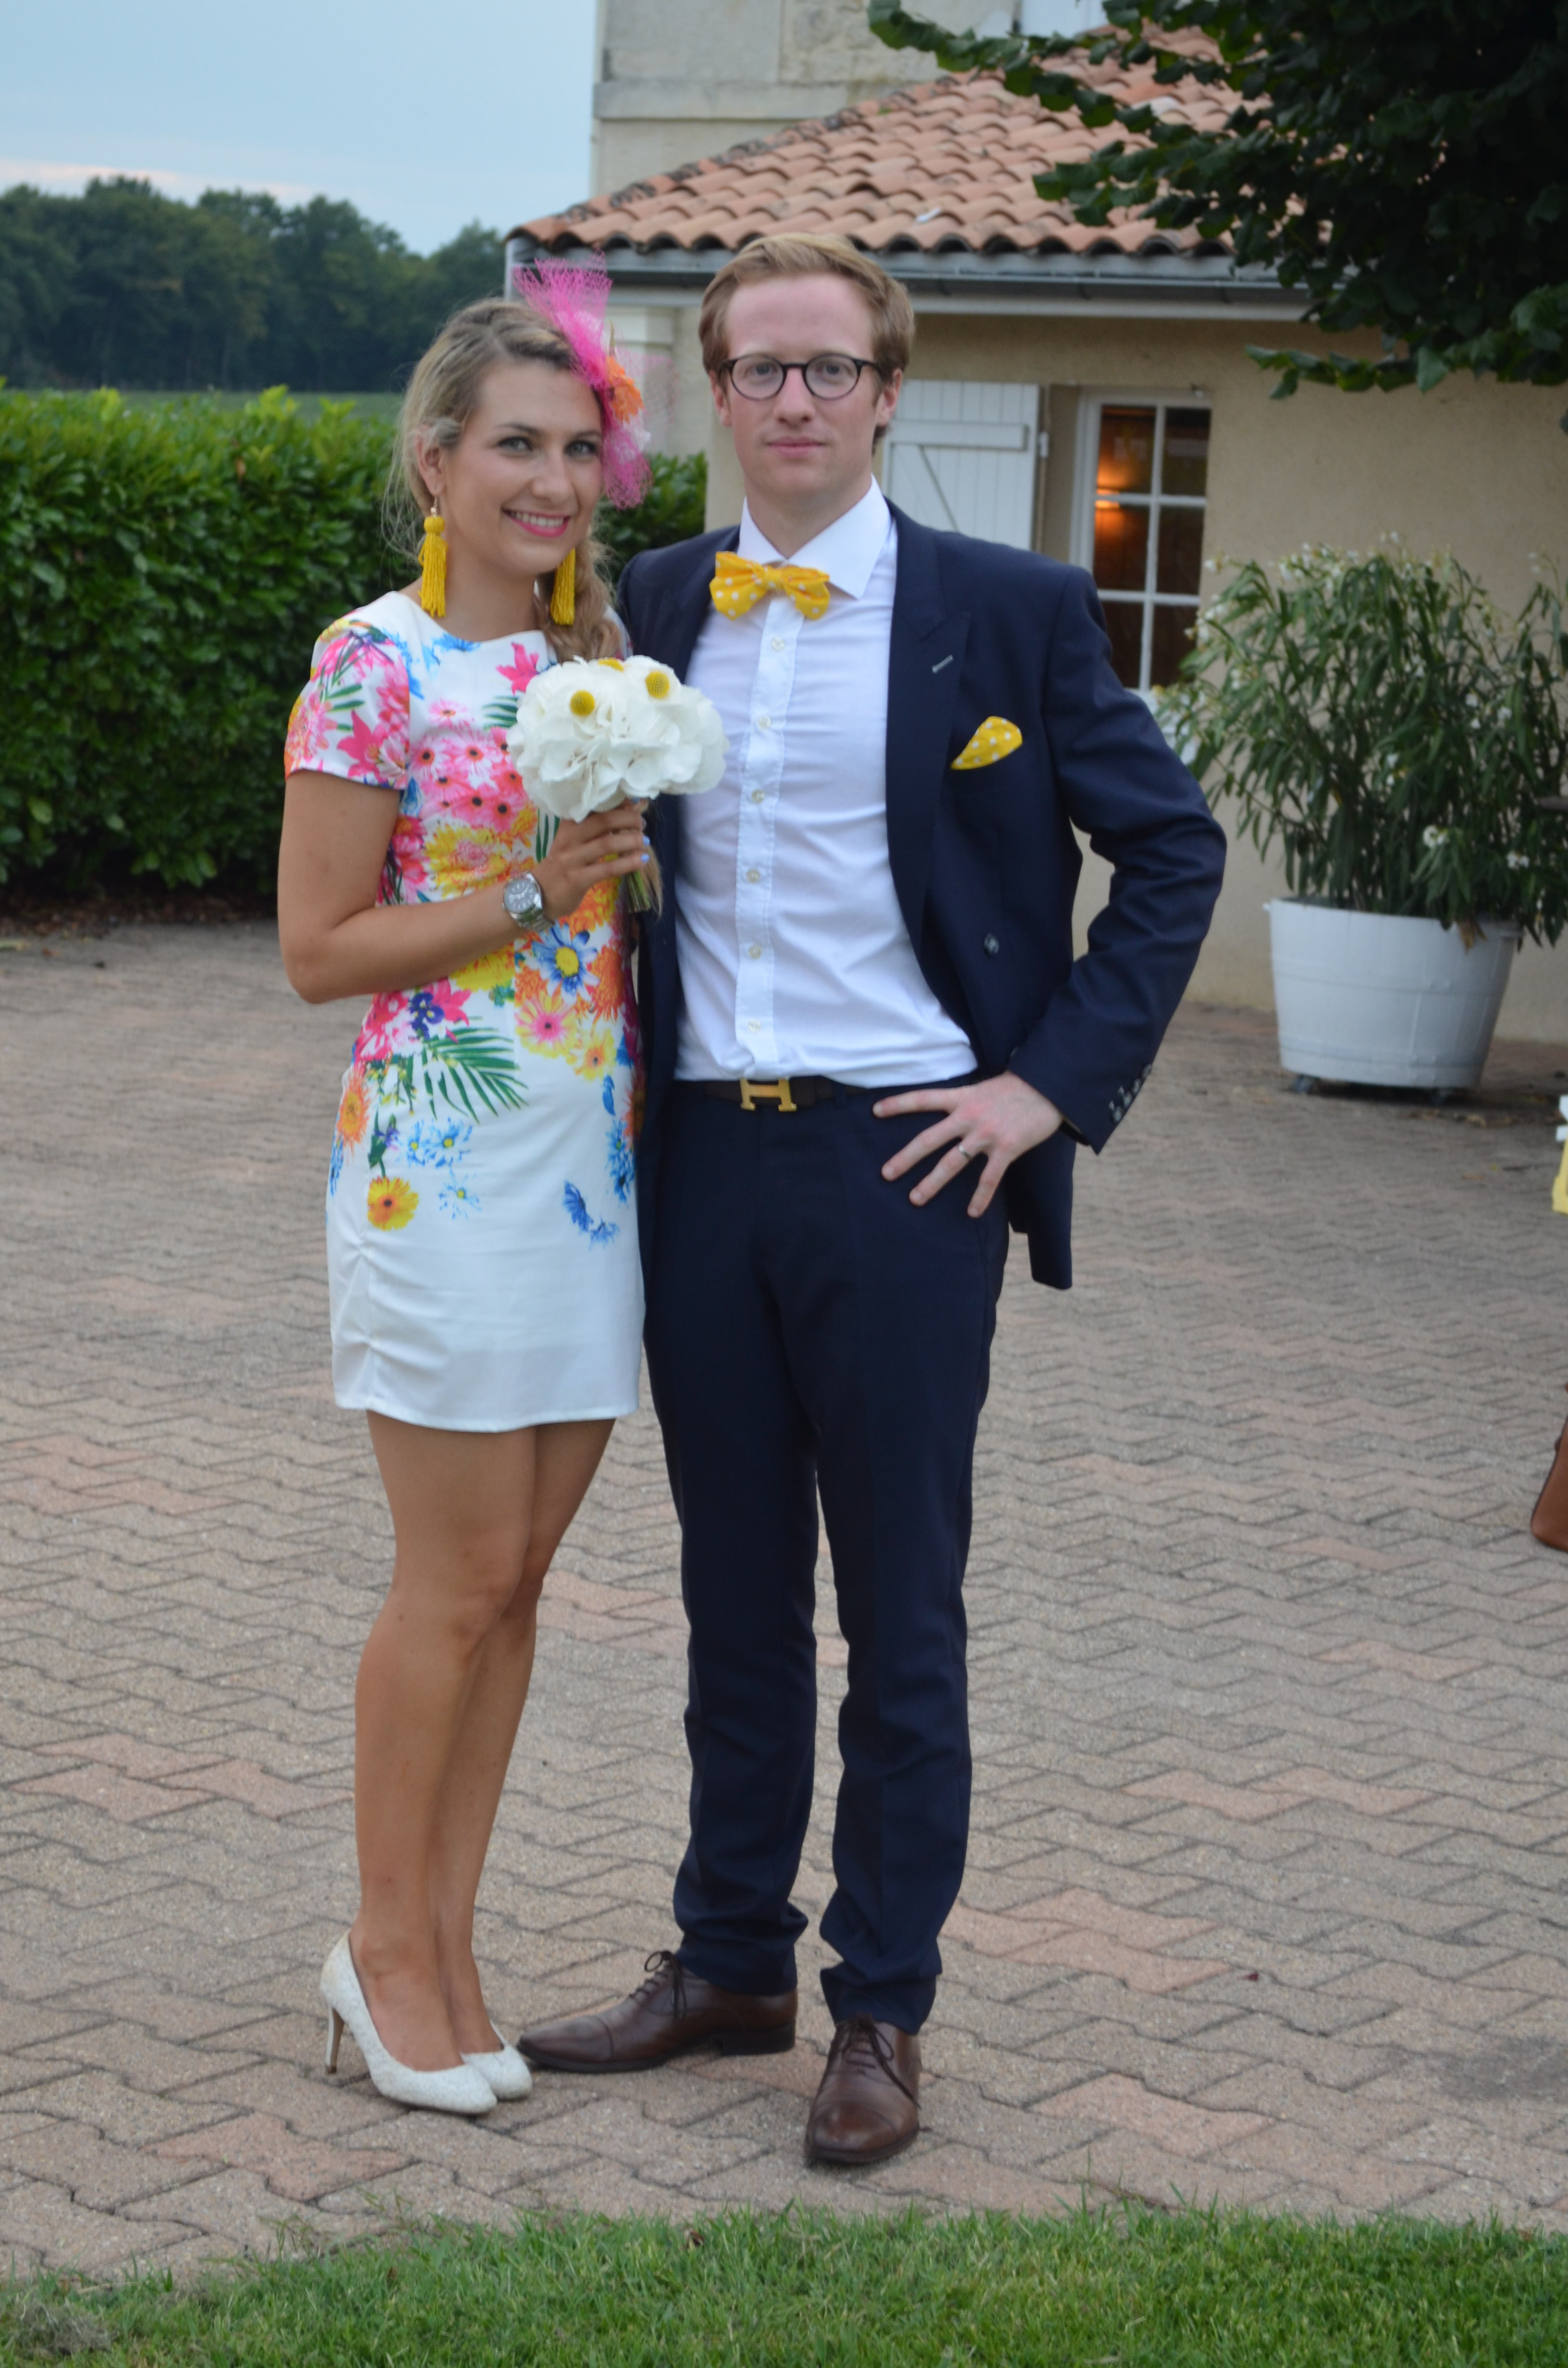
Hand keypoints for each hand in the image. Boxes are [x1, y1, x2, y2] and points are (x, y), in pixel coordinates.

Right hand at [534, 799, 648, 920]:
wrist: (537, 894)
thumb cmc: (561, 866)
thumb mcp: (572, 842)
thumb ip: (593, 829)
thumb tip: (626, 813)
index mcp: (568, 825)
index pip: (594, 807)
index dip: (617, 802)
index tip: (636, 802)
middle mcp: (569, 838)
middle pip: (603, 821)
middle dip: (628, 819)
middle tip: (641, 824)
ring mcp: (572, 859)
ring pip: (607, 843)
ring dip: (631, 841)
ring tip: (644, 841)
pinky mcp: (578, 879)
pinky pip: (607, 869)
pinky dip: (628, 863)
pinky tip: (642, 860)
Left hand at [874, 1072, 1062, 1216]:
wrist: (1049, 1087)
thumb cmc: (1017, 1088)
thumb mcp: (983, 1088)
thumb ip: (964, 1101)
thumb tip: (949, 1111)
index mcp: (961, 1098)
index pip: (923, 1099)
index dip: (898, 1104)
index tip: (875, 1111)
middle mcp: (968, 1116)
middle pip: (929, 1139)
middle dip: (905, 1158)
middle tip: (885, 1174)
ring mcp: (986, 1134)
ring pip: (952, 1163)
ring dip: (932, 1183)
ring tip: (915, 1199)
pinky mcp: (1007, 1148)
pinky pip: (989, 1178)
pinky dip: (980, 1197)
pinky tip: (972, 1213)